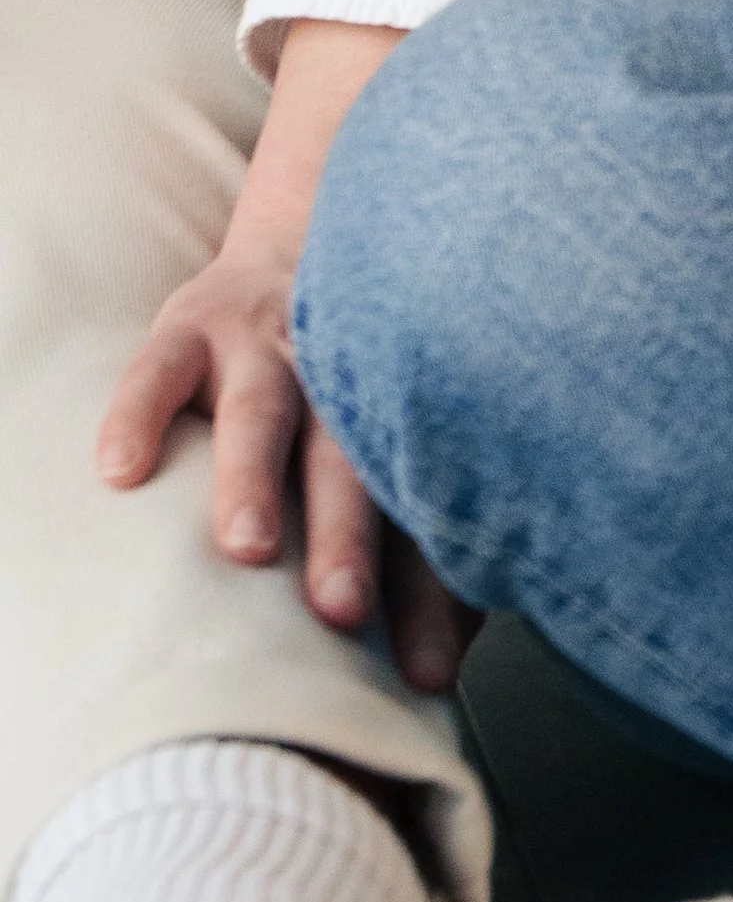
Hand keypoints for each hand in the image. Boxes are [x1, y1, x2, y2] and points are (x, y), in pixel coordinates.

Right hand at [94, 18, 476, 694]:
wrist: (327, 226)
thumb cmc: (365, 380)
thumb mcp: (398, 447)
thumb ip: (425, 552)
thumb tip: (441, 675)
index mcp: (405, 416)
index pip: (419, 513)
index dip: (430, 592)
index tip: (430, 674)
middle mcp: (343, 375)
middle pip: (350, 460)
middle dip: (347, 534)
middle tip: (340, 608)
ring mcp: (269, 342)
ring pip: (264, 408)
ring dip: (253, 475)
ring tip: (243, 546)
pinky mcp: (196, 319)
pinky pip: (160, 364)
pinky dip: (141, 411)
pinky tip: (123, 469)